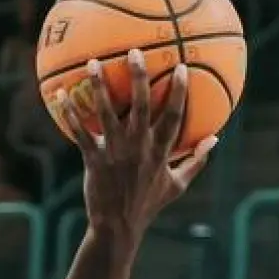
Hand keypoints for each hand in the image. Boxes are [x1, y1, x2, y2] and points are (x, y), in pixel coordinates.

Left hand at [53, 50, 215, 245]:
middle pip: (142, 105)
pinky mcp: (94, 160)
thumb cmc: (148, 204)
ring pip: (107, 113)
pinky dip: (71, 113)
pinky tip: (61, 95)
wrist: (118, 226)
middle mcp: (139, 147)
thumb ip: (197, 160)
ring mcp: (115, 152)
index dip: (179, 91)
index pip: (174, 116)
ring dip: (99, 86)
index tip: (180, 66)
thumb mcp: (178, 184)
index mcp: (161, 151)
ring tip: (93, 62)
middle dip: (139, 77)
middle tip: (134, 52)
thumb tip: (217, 138)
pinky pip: (80, 132)